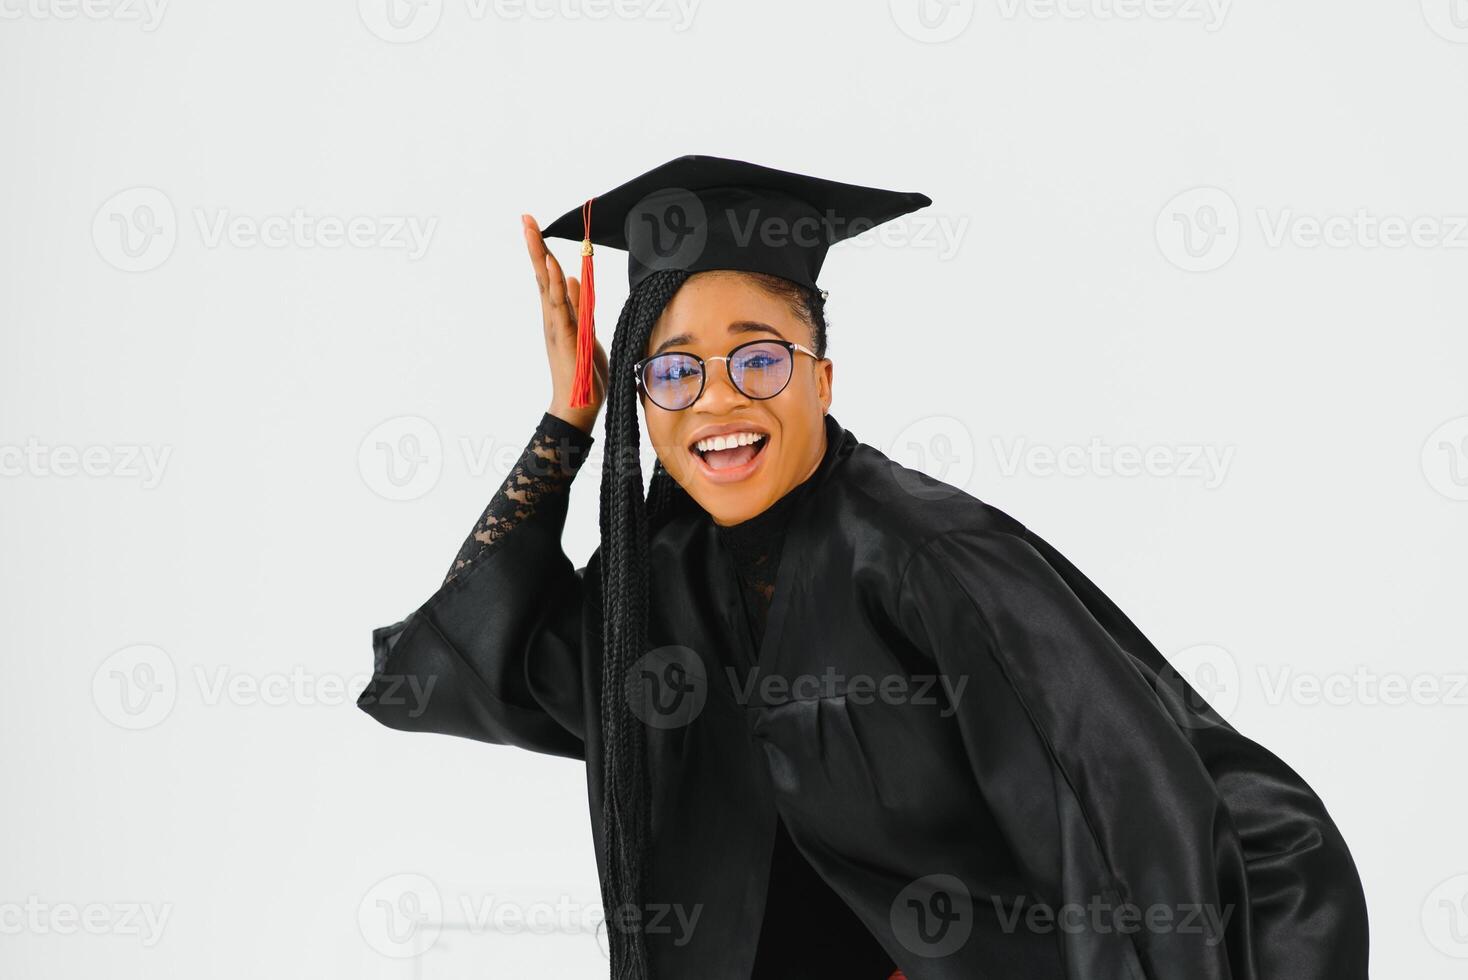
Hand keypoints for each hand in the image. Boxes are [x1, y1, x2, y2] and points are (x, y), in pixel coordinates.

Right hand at [523, 214, 606, 436]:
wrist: (579, 405)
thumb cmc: (584, 373)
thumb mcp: (585, 331)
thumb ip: (579, 306)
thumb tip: (571, 278)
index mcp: (557, 315)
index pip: (547, 276)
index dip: (542, 250)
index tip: (534, 226)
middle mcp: (552, 316)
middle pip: (540, 274)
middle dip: (534, 244)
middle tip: (525, 217)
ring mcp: (555, 325)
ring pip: (545, 284)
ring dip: (539, 255)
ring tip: (531, 228)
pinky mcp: (564, 335)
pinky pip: (559, 305)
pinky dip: (554, 284)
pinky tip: (552, 264)